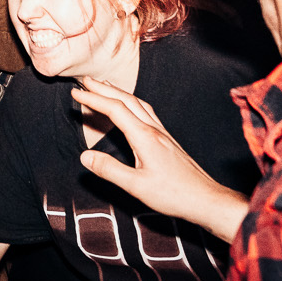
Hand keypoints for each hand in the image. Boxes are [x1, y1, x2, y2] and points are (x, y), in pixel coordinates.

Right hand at [69, 77, 248, 240]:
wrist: (205, 199)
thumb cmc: (174, 195)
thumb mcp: (136, 186)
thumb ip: (110, 170)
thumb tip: (85, 156)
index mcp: (144, 137)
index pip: (115, 110)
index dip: (94, 99)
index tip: (76, 92)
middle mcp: (154, 130)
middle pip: (127, 100)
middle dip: (104, 88)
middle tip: (86, 81)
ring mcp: (162, 133)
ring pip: (138, 104)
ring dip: (119, 92)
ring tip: (105, 87)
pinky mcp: (167, 140)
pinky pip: (147, 112)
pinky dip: (133, 102)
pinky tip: (132, 108)